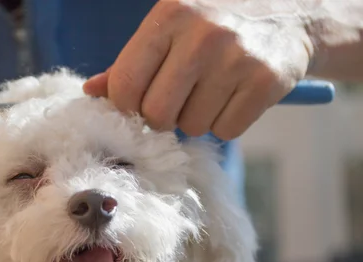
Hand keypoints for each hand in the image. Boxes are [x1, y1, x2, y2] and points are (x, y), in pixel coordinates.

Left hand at [83, 0, 313, 139]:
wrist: (290, 10)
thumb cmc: (215, 21)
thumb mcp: (170, 26)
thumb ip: (129, 61)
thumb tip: (91, 91)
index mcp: (170, 15)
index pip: (125, 85)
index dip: (126, 105)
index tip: (138, 102)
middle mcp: (203, 35)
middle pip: (157, 115)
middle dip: (162, 117)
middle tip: (178, 99)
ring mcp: (237, 59)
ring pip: (192, 127)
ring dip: (196, 119)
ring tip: (211, 89)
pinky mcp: (266, 82)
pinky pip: (226, 131)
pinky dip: (226, 122)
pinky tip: (235, 95)